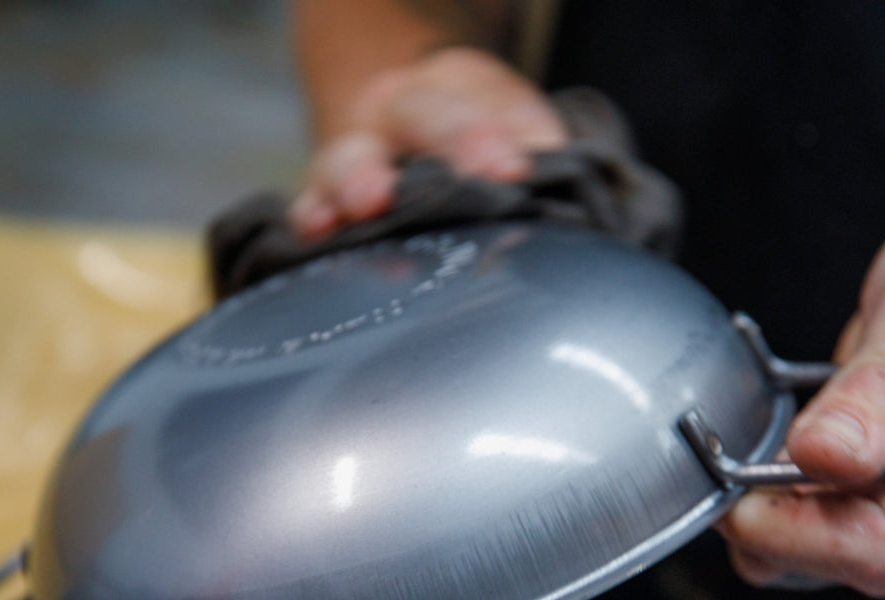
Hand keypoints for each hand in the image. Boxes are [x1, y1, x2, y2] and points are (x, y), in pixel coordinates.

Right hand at [289, 47, 566, 237]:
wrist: (400, 137)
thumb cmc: (470, 145)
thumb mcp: (510, 132)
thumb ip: (541, 158)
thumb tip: (573, 203)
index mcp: (458, 87)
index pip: (480, 103)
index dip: (491, 135)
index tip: (512, 169)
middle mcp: (399, 109)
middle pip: (419, 114)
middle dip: (443, 145)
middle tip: (460, 178)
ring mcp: (356, 151)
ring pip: (350, 154)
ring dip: (359, 178)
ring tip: (369, 203)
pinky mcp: (323, 196)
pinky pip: (311, 200)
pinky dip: (311, 214)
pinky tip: (315, 228)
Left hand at [718, 182, 884, 596]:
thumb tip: (820, 456)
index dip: (795, 535)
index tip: (731, 499)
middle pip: (869, 562)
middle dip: (784, 525)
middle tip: (725, 465)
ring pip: (857, 557)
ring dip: (793, 518)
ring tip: (760, 452)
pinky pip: (864, 535)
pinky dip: (813, 507)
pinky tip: (795, 461)